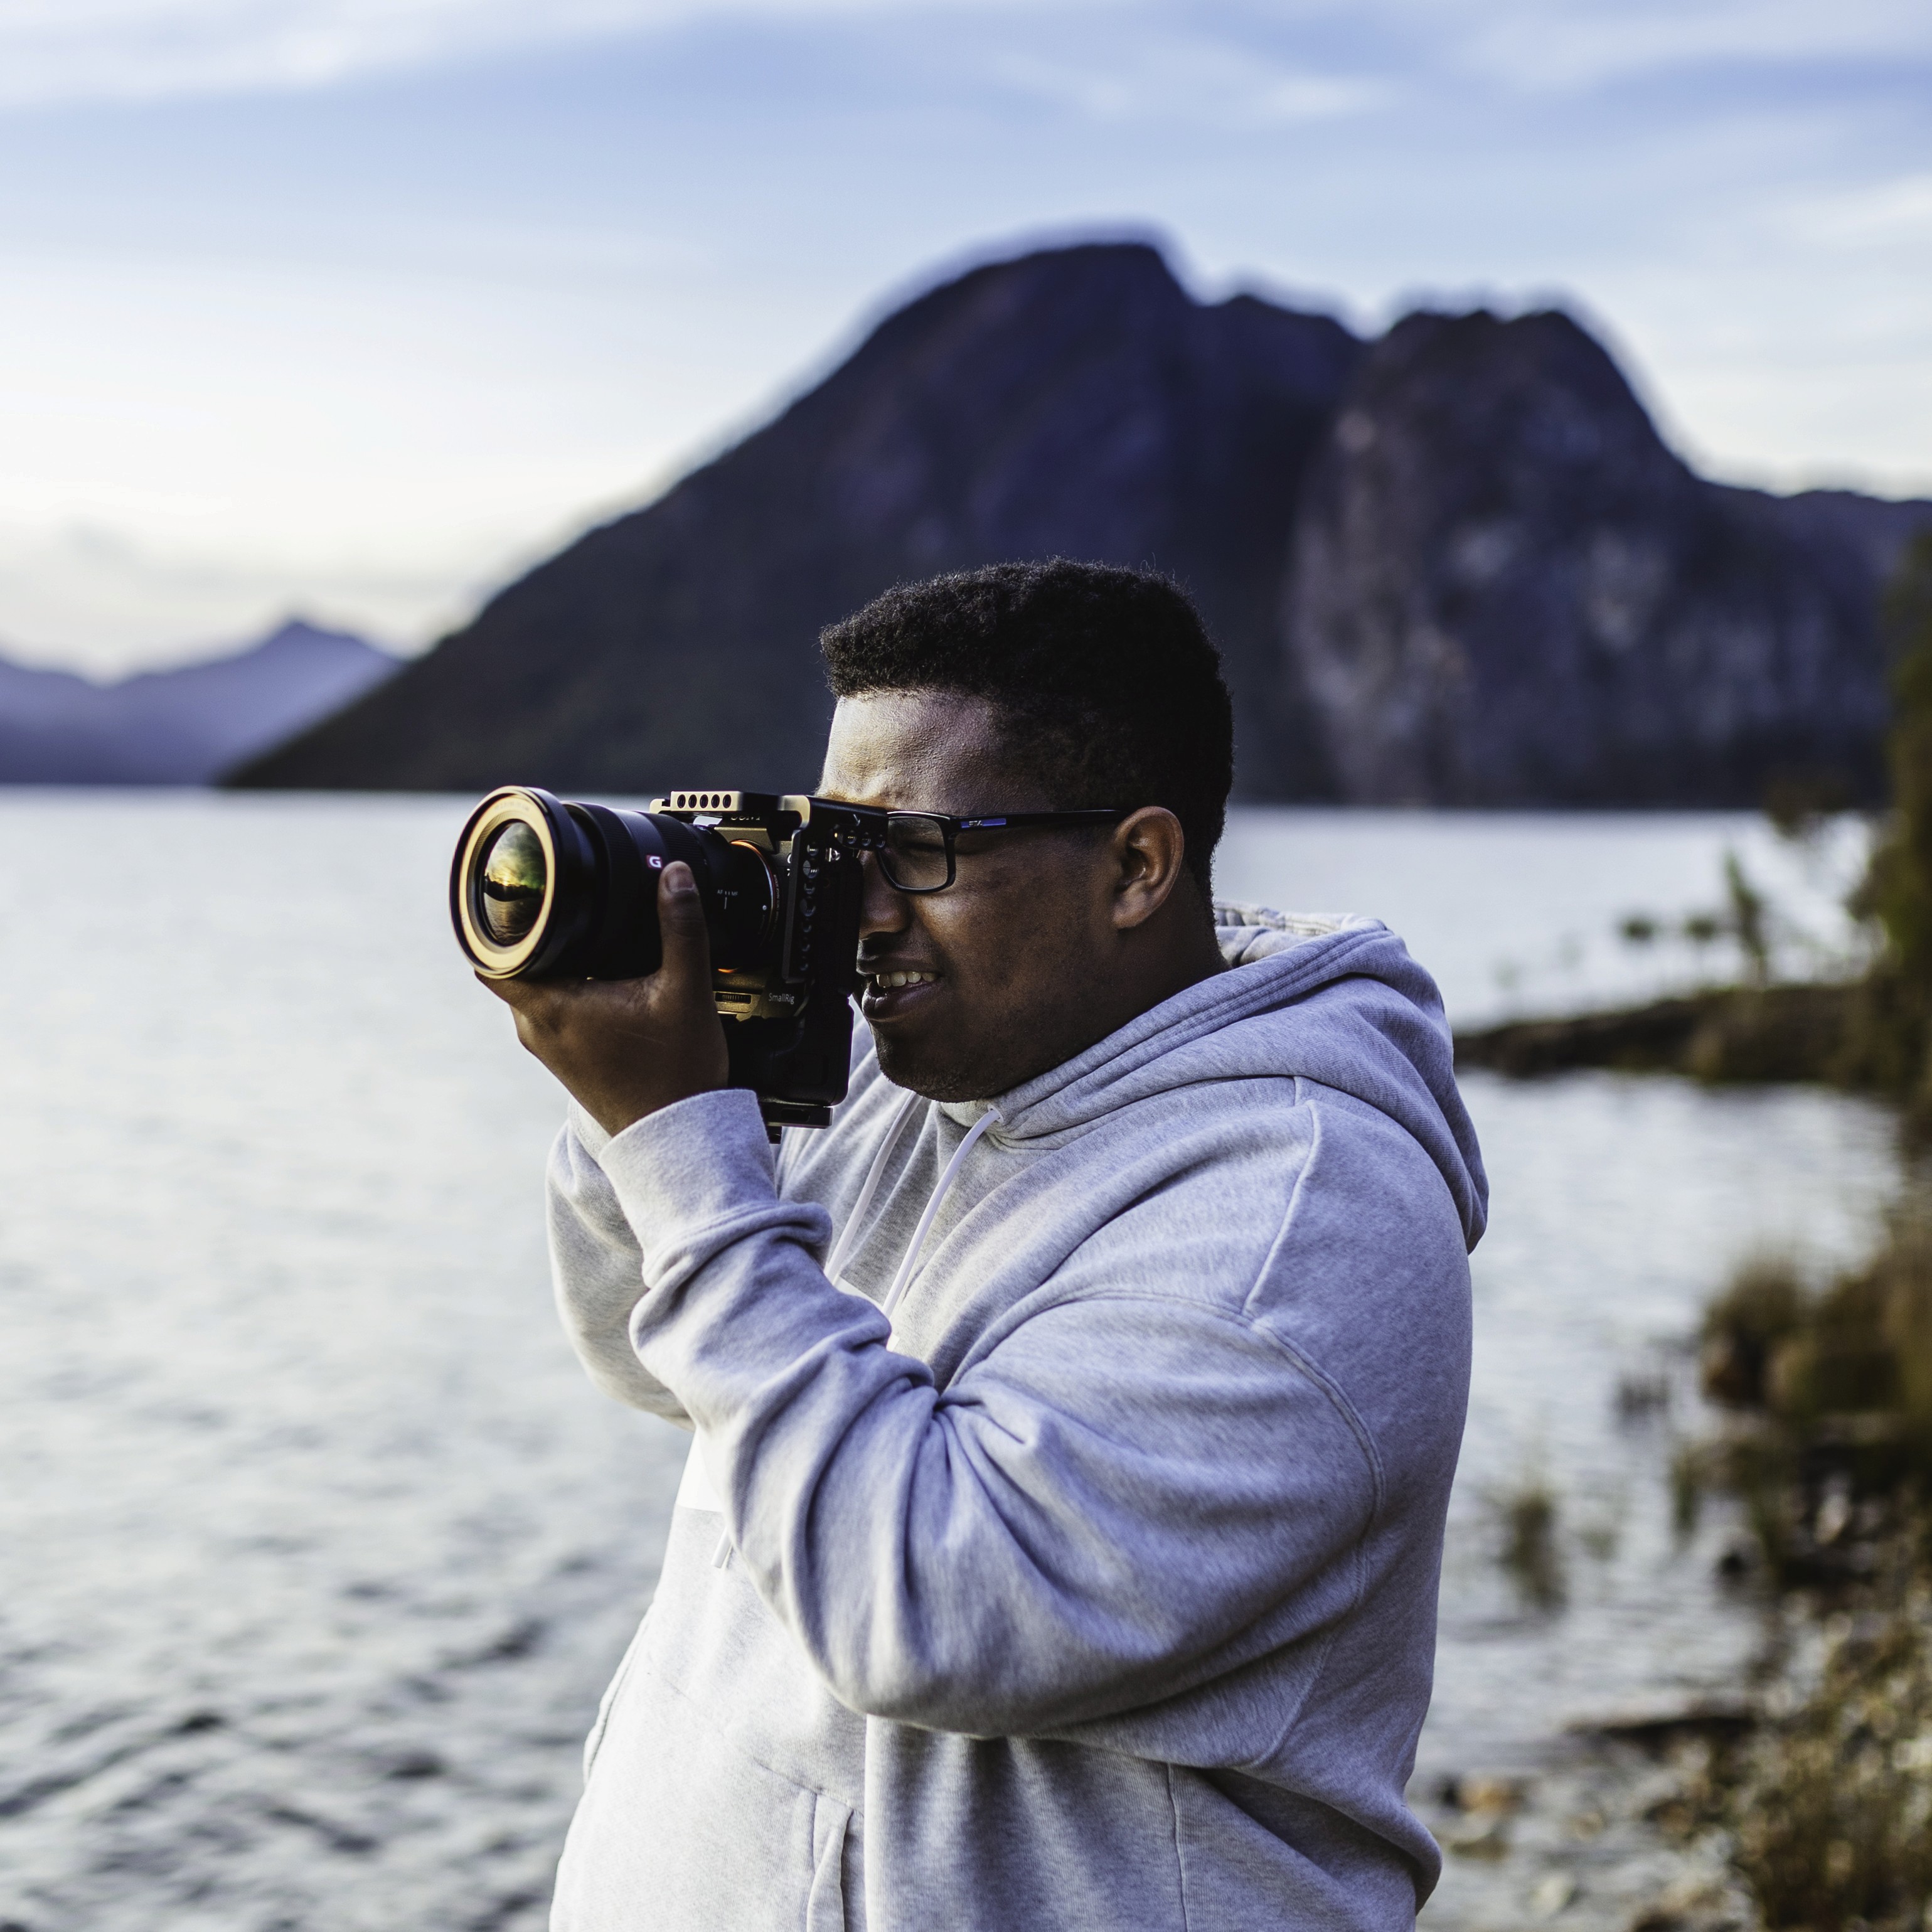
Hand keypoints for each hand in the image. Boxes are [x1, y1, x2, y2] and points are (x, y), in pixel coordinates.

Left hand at [479, 861, 728, 1137]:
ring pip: (534, 985)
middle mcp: (537, 1028)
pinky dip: (566, 984)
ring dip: (554, 960)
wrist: (678, 1137)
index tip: (522, 891)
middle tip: (568, 901)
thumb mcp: (686, 992)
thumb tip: (674, 875)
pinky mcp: (565, 1057)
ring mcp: (548, 1045)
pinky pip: (550, 1006)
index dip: (501, 916)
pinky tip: (602, 974)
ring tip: (588, 934)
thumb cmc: (676, 1076)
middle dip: (538, 932)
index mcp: (551, 1007)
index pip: (492, 952)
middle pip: (514, 962)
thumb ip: (682, 928)